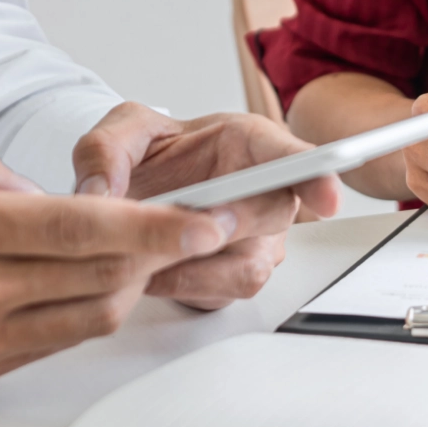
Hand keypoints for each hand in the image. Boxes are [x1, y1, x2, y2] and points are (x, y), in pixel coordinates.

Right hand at [0, 136, 231, 400]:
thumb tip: (49, 197)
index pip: (84, 229)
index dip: (156, 226)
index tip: (208, 218)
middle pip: (103, 278)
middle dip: (166, 253)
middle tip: (206, 228)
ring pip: (90, 318)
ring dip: (135, 285)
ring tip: (159, 252)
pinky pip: (53, 341)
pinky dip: (88, 310)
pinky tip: (103, 283)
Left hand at [72, 103, 340, 309]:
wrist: (140, 193)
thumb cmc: (153, 157)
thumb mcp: (121, 132)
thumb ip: (104, 149)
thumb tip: (100, 194)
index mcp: (250, 144)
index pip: (295, 158)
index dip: (317, 177)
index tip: (327, 197)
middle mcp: (263, 195)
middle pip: (275, 216)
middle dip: (234, 226)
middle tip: (192, 227)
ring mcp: (255, 241)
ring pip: (247, 268)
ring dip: (195, 266)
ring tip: (146, 253)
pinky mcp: (234, 276)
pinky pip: (220, 294)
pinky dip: (180, 286)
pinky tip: (149, 270)